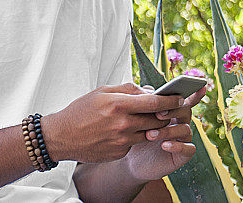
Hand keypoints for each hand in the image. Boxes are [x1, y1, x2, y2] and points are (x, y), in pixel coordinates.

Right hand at [42, 83, 183, 162]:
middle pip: (157, 120)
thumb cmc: (81, 110)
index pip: (155, 103)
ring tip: (145, 119)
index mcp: (119, 104)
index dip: (171, 100)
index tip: (180, 97)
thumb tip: (149, 91)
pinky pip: (136, 143)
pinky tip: (125, 131)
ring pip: (149, 133)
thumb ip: (128, 89)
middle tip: (169, 109)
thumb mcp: (102, 91)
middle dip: (165, 114)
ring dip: (152, 127)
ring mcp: (122, 141)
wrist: (62, 137)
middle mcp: (123, 124)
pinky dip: (136, 136)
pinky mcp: (120, 153)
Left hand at [122, 85, 206, 181]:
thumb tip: (149, 90)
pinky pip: (188, 149)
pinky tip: (164, 145)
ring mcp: (183, 138)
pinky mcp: (183, 155)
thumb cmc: (133, 134)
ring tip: (150, 134)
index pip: (184, 99)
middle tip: (158, 114)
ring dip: (169, 130)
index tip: (200, 85)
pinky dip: (177, 146)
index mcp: (172, 110)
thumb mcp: (136, 116)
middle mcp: (180, 122)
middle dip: (173, 110)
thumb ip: (143, 102)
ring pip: (185, 129)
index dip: (194, 92)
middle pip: (185, 110)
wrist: (129, 160)